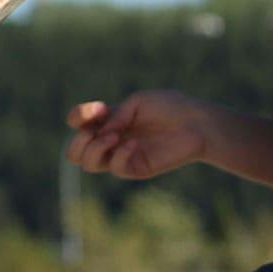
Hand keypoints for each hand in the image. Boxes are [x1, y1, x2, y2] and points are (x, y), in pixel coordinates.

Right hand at [66, 91, 208, 180]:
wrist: (197, 123)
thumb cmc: (169, 107)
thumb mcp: (137, 103)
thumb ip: (115, 116)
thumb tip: (100, 134)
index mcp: (110, 121)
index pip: (79, 123)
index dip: (78, 116)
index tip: (98, 108)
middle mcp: (112, 140)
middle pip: (75, 153)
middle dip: (77, 141)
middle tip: (93, 131)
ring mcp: (123, 156)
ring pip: (89, 164)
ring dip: (94, 149)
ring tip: (114, 137)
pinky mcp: (137, 168)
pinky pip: (116, 168)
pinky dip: (119, 155)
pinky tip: (133, 144)